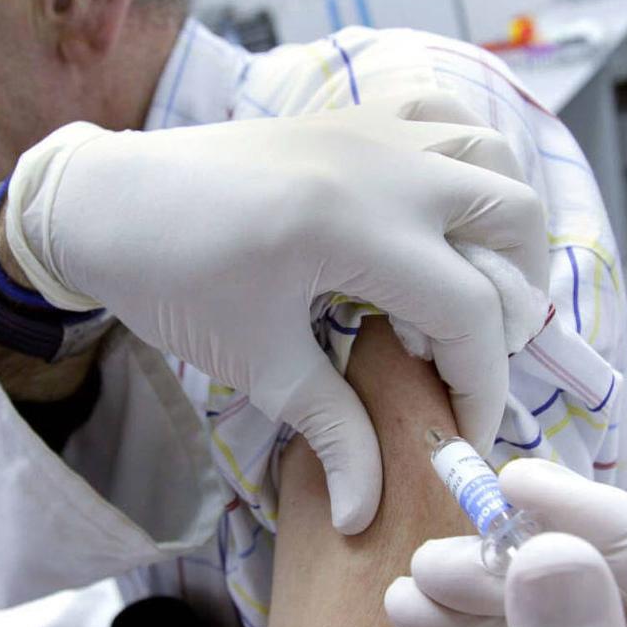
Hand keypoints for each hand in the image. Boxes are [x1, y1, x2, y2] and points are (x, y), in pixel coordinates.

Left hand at [2, 93, 546, 533]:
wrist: (108, 202)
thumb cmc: (172, 280)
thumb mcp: (254, 360)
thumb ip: (332, 430)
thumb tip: (367, 515)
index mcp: (357, 228)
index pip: (471, 311)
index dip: (484, 384)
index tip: (467, 432)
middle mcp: (383, 164)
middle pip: (512, 218)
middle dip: (517, 297)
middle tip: (479, 352)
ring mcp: (371, 126)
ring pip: (491, 155)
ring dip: (502, 223)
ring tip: (472, 281)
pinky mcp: (352, 113)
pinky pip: (443, 111)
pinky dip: (466, 156)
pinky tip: (441, 205)